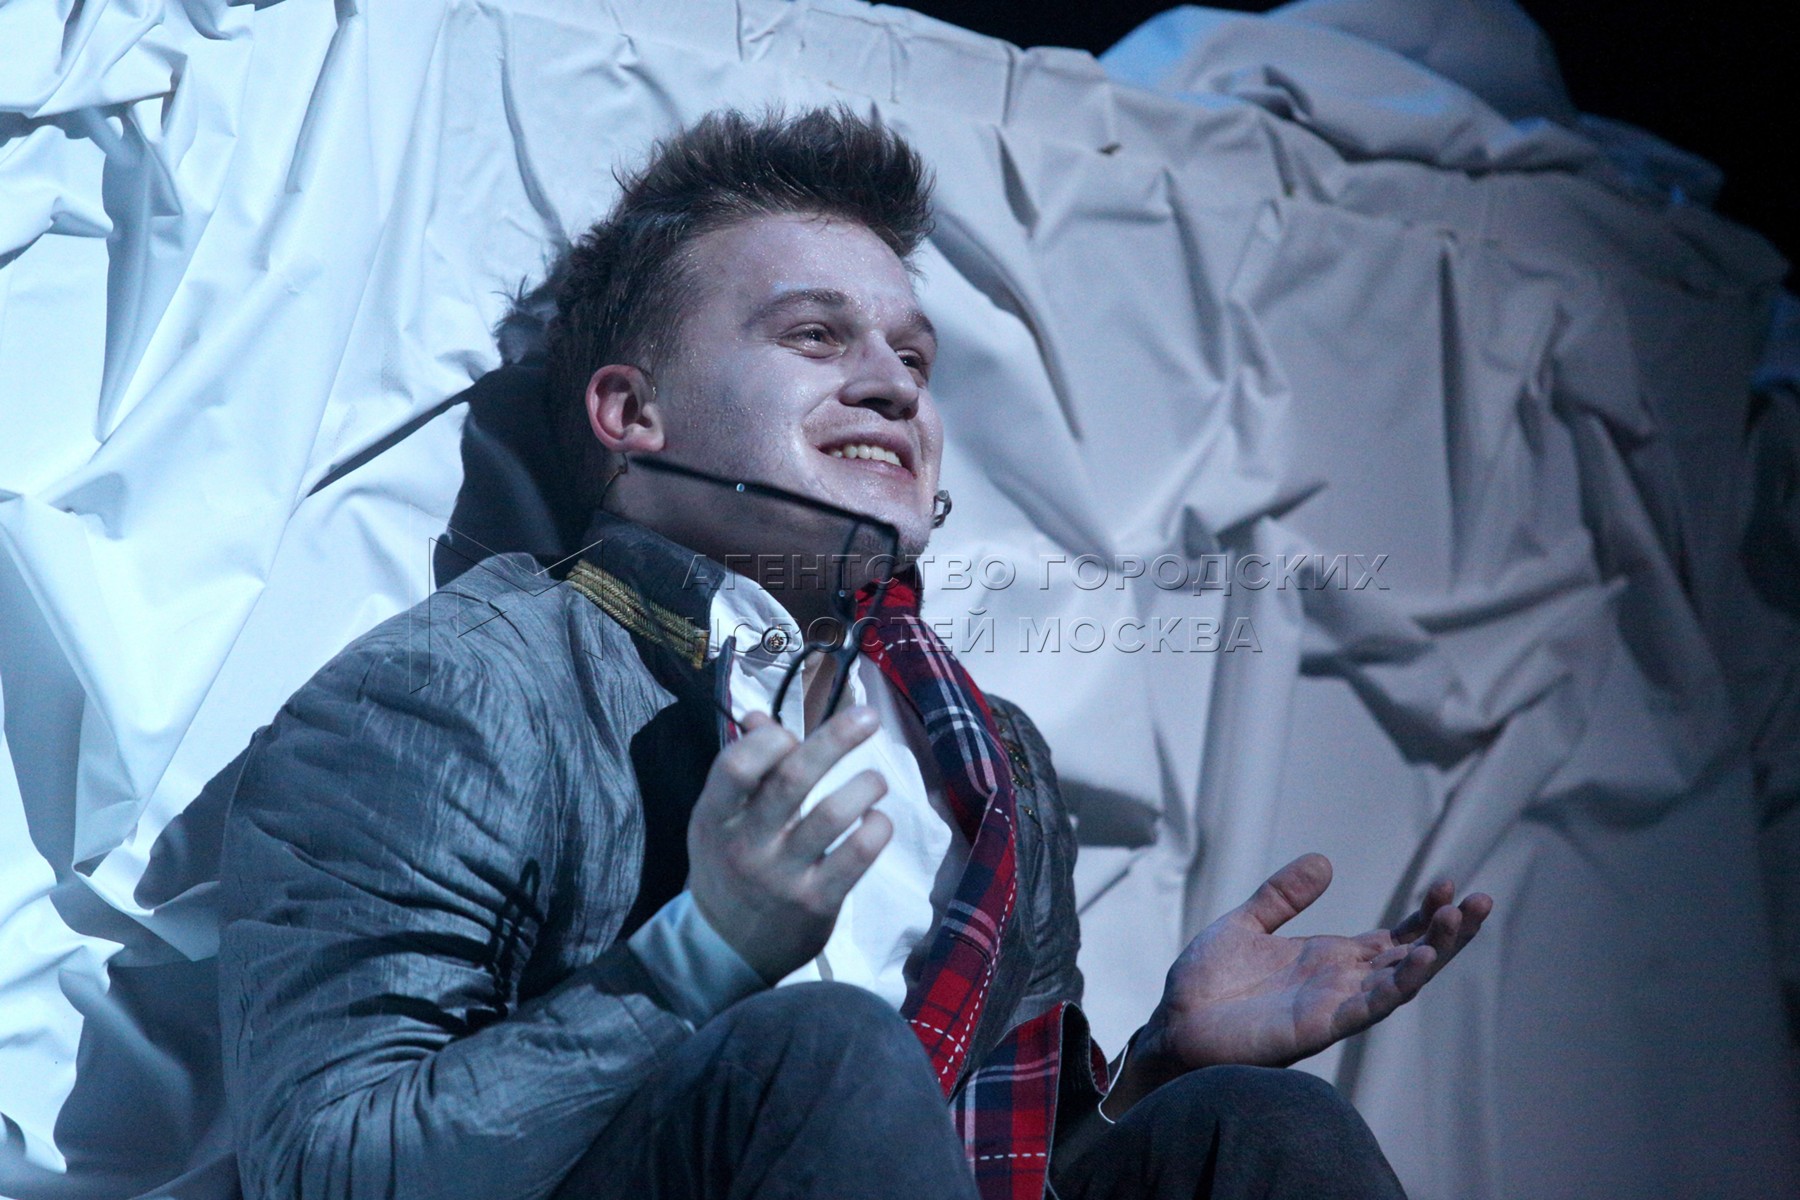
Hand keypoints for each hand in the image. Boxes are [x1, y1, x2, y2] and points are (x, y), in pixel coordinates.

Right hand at [687, 708, 893, 983]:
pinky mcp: (816, 902)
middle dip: (836, 738)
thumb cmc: (727, 866)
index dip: (770, 738)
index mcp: (716, 816)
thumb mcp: (720, 819)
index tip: (792, 734)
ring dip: (865, 785)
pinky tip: (878, 820)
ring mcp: (782, 875)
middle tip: (868, 717)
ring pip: (832, 814)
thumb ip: (742, 768)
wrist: (725, 949)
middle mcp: (747, 844)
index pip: (737, 764)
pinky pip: (856, 856)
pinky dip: (876, 828)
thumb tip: (759, 717)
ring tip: (876, 781)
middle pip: (793, 778)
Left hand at [1105, 854, 1490, 1115]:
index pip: (1393, 936)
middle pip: (1410, 957)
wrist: (1172, 1025)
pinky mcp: (1317, 1028)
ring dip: (1432, 954)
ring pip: (1400, 982)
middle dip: (1448, 933)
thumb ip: (1283, 896)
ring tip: (1457, 922)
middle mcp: (1341, 983)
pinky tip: (1419, 963)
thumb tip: (1326, 861)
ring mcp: (1333, 1006)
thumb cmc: (1207, 984)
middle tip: (1480, 900)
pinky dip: (1396, 987)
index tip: (1448, 883)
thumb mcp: (1246, 924)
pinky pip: (1367, 1008)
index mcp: (1330, 959)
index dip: (1424, 914)